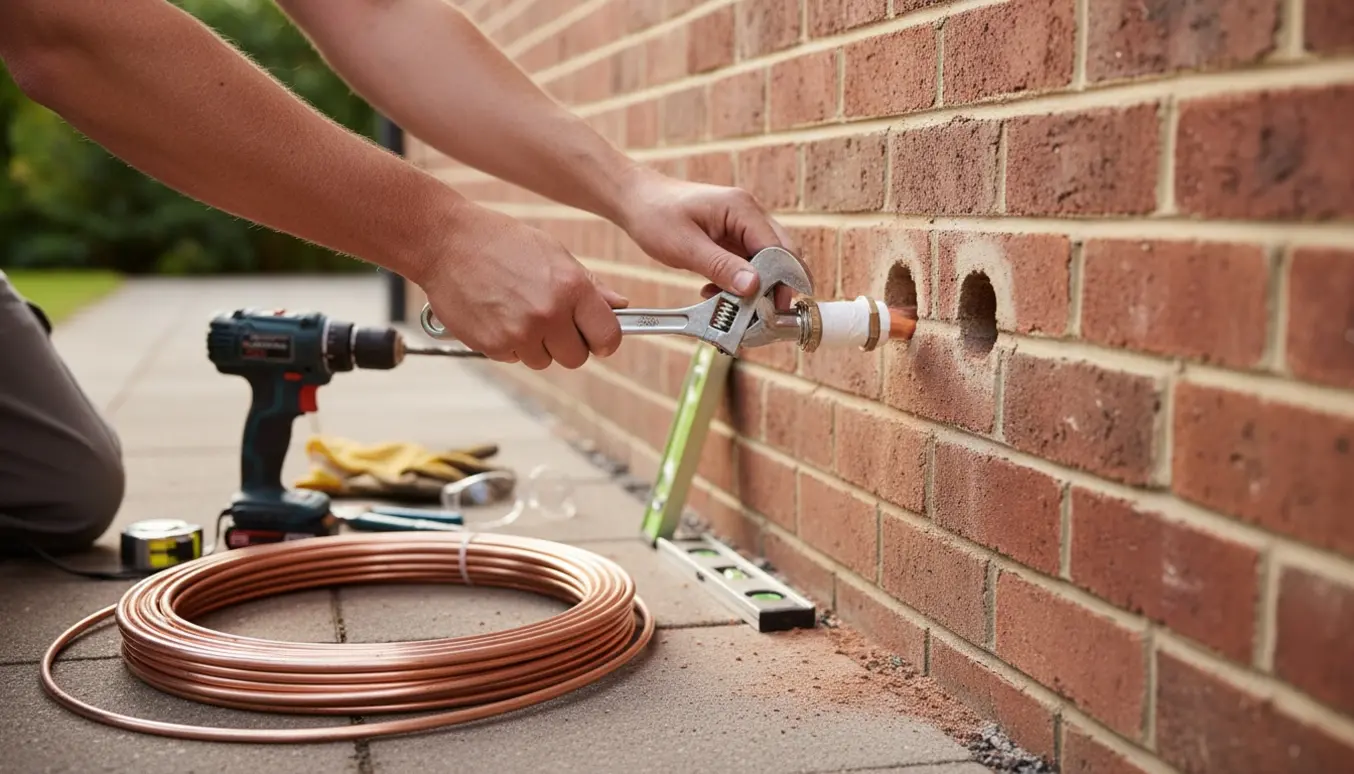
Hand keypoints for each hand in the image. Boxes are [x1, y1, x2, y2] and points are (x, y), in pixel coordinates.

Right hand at [416, 202, 627, 369]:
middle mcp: (549, 314)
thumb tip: (620, 307)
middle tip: (550, 321)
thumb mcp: (554, 253)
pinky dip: (508, 344)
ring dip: (535, 345)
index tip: (597, 338)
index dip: (604, 340)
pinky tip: (497, 314)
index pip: (608, 336)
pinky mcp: (493, 345)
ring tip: (516, 310)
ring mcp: (519, 333)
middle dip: (567, 344)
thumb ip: (590, 285)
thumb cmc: (502, 242)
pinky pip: (513, 358)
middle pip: (576, 357)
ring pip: (543, 360)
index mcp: (571, 287)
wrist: (445, 242)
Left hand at [616, 168, 796, 308]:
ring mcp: (742, 226)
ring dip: (753, 288)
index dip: (781, 281)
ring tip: (731, 307)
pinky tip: (716, 293)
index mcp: (742, 208)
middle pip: (780, 255)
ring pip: (764, 263)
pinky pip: (746, 265)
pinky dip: (738, 283)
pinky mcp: (732, 238)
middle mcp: (748, 215)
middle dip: (774, 287)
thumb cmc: (656, 215)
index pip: (778, 248)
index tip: (774, 310)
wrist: (636, 200)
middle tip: (760, 316)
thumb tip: (754, 286)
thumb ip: (721, 266)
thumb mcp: (685, 246)